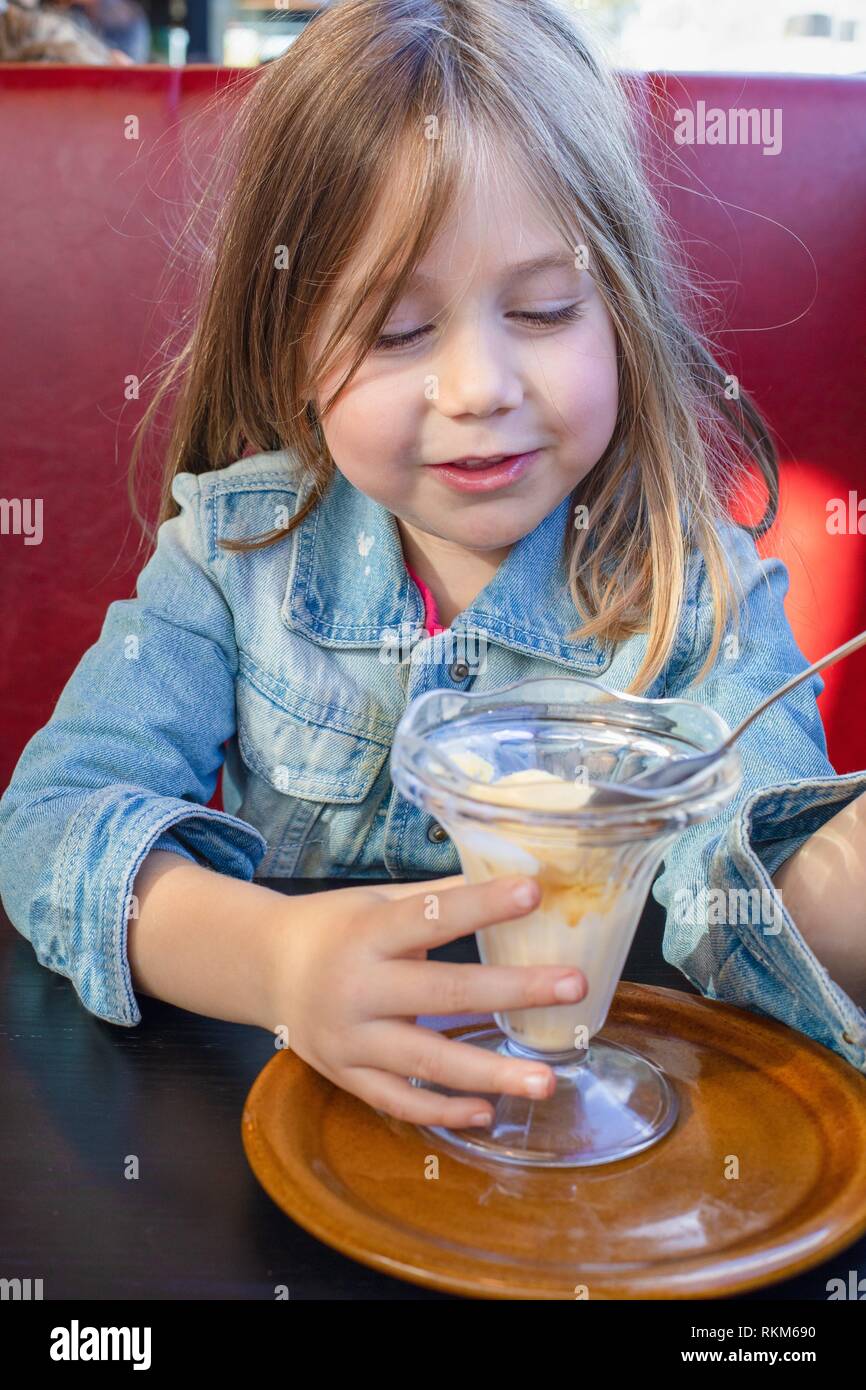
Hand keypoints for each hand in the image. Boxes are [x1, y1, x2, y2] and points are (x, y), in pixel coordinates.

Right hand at [264, 873, 586, 1128]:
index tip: (534, 891)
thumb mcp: (378, 900)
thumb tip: (512, 871)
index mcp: (367, 931)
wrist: (263, 969)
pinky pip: (398, 1101)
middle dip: (512, 990)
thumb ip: (439, 897)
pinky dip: (443, 1110)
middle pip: (442, 993)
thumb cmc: (335, 927)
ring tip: (547, 1079)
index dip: (482, 905)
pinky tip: (488, 1111)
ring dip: (489, 1072)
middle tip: (572, 986)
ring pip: (425, 1061)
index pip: (432, 916)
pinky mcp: (345, 1075)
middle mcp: (357, 987)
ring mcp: (349, 1039)